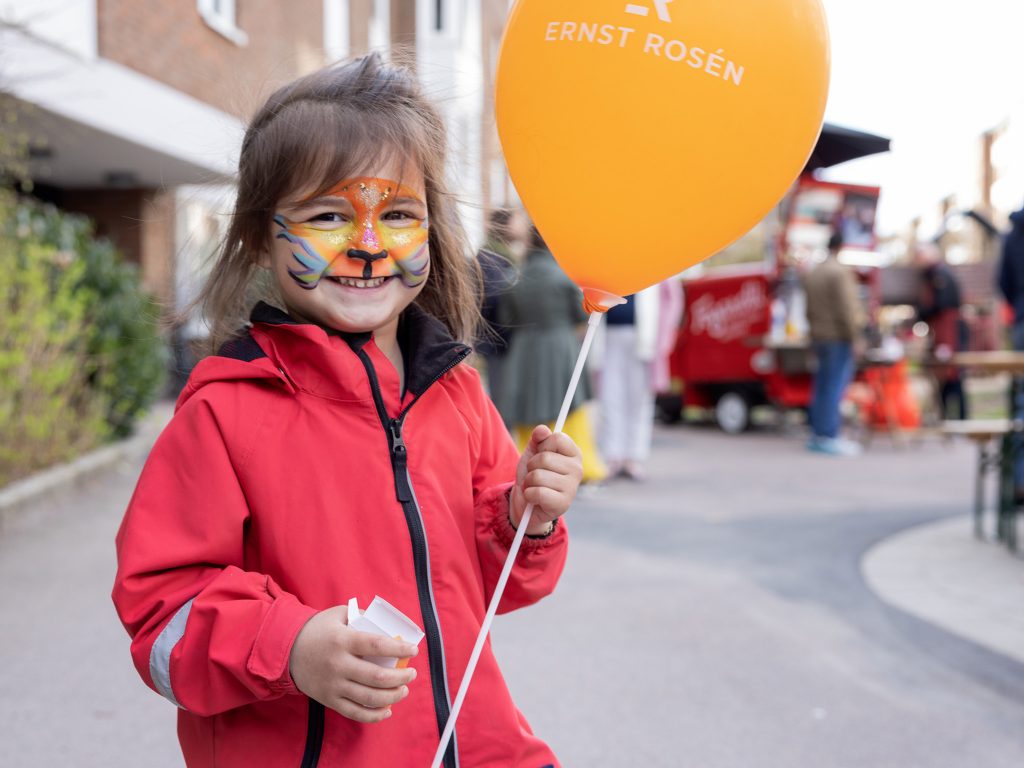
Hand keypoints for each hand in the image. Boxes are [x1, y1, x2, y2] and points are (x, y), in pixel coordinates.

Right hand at [289, 606, 417, 722]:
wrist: (286, 650)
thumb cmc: (318, 630)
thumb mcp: (338, 615)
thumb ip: (361, 616)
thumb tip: (387, 623)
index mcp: (342, 640)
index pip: (376, 645)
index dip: (399, 648)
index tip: (414, 650)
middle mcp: (338, 664)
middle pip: (377, 676)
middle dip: (401, 677)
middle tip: (412, 674)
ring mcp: (333, 685)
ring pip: (369, 698)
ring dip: (392, 696)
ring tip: (403, 689)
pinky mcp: (329, 700)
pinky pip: (354, 713)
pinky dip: (374, 715)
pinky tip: (388, 710)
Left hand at [510, 425, 582, 535]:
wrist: (526, 503)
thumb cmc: (533, 475)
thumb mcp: (532, 453)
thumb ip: (537, 438)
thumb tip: (542, 430)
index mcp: (574, 454)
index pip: (558, 438)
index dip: (542, 446)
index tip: (541, 455)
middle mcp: (578, 470)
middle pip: (545, 458)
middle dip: (532, 466)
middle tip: (535, 475)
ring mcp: (572, 488)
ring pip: (538, 475)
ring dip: (529, 482)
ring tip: (534, 487)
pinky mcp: (563, 504)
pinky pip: (538, 492)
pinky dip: (529, 495)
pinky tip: (534, 498)